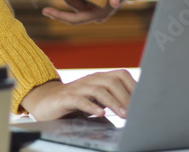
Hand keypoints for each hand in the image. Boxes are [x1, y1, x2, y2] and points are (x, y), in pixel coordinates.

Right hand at [21, 70, 136, 119]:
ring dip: (113, 102)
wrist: (46, 103)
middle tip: (134, 112)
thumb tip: (133, 107)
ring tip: (123, 114)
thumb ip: (110, 100)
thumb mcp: (95, 99)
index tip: (142, 101)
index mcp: (100, 78)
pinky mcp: (66, 98)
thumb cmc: (74, 103)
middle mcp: (90, 80)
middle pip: (112, 81)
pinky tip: (100, 113)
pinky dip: (91, 106)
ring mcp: (78, 88)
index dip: (133, 86)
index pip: (121, 75)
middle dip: (125, 96)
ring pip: (99, 90)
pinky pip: (80, 100)